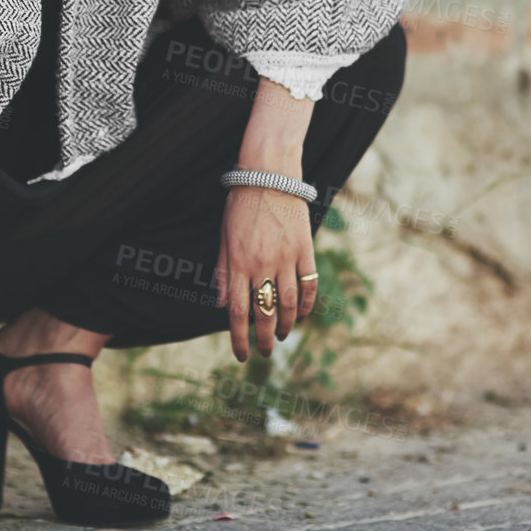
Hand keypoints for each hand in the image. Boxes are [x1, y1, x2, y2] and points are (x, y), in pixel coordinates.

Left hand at [215, 180, 316, 363]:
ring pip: (289, 304)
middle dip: (265, 339)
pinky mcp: (305, 249)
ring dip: (287, 326)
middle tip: (265, 351)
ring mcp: (286, 258)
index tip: (242, 354)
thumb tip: (222, 306)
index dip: (239, 339)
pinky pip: (309, 284)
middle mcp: (262, 265)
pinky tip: (302, 314)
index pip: (238, 313)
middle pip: (265, 314)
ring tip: (283, 335)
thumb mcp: (224, 237)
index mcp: (238, 263)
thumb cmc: (241, 204)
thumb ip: (224, 272)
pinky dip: (307, 304)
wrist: (269, 175)